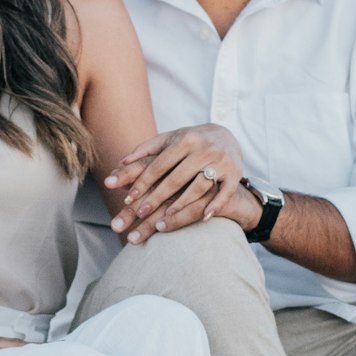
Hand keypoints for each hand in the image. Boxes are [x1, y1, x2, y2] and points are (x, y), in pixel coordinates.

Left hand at [104, 124, 260, 243]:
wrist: (227, 135)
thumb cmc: (190, 141)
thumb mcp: (170, 139)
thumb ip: (146, 149)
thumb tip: (120, 162)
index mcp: (184, 139)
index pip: (159, 164)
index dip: (142, 181)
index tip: (128, 198)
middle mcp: (203, 149)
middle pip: (175, 178)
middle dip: (156, 197)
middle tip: (140, 214)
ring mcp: (220, 161)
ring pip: (198, 186)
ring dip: (181, 204)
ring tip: (164, 219)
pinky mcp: (234, 173)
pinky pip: (224, 192)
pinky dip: (215, 205)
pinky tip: (203, 218)